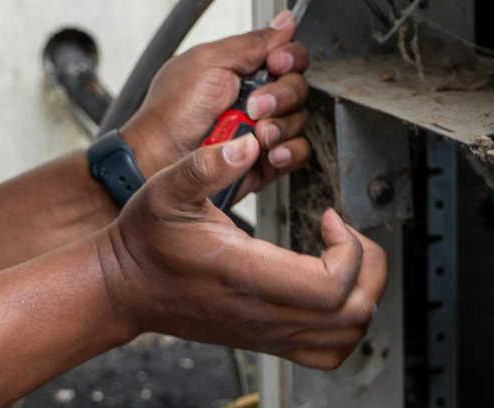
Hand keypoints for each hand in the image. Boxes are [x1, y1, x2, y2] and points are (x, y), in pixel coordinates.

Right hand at [98, 135, 386, 368]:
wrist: (125, 288)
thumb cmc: (146, 241)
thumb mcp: (167, 189)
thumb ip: (207, 165)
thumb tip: (247, 143)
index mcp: (247, 275)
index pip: (331, 285)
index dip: (348, 249)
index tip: (330, 216)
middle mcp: (264, 313)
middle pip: (353, 312)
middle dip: (368, 267)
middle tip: (347, 234)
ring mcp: (267, 333)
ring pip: (347, 336)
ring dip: (361, 294)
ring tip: (344, 257)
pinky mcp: (266, 339)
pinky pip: (327, 351)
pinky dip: (346, 323)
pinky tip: (331, 287)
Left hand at [120, 10, 309, 199]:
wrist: (159, 157)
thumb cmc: (173, 110)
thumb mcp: (209, 61)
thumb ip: (252, 42)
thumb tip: (285, 22)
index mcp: (243, 69)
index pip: (288, 56)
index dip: (289, 58)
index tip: (275, 63)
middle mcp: (257, 97)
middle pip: (298, 87)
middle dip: (281, 95)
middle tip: (254, 105)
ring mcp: (262, 128)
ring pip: (300, 119)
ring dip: (281, 125)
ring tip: (256, 132)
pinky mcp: (266, 159)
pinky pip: (298, 152)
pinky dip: (289, 151)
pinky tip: (269, 151)